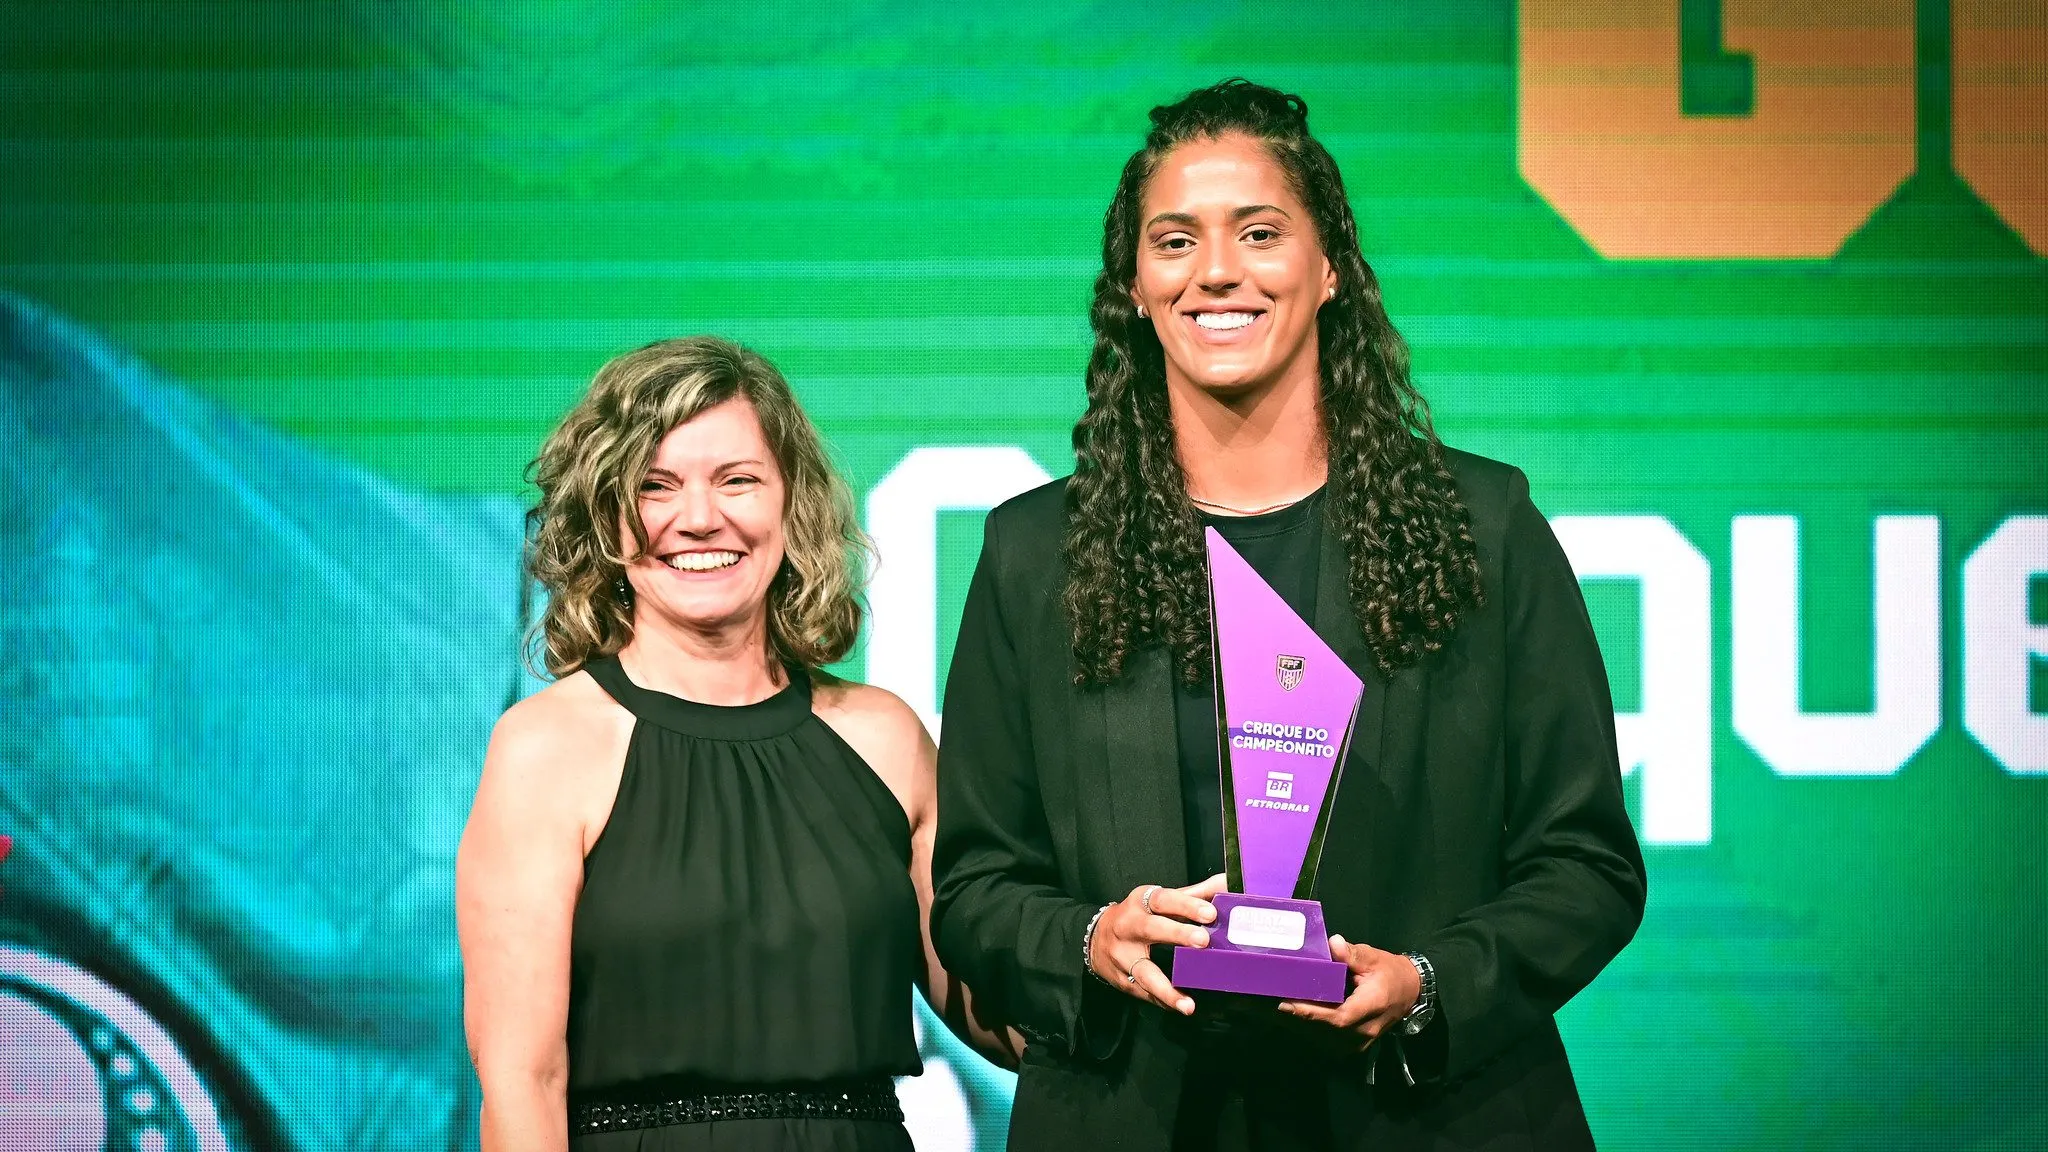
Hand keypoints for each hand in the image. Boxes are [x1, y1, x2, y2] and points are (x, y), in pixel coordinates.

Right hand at [1088, 873, 1223, 1014]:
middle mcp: (1128, 927)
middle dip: (1177, 934)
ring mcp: (1123, 957)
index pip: (1163, 900)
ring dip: (1166, 989)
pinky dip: (1164, 1001)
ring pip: (1144, 972)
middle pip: (1151, 929)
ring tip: (1188, 1003)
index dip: (1186, 905)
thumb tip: (1227, 882)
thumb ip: (1193, 894)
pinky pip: (1145, 993)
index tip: (1210, 913)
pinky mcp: (1123, 980)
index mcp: (1140, 903)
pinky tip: (1181, 1007)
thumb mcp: (1158, 901)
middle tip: (1203, 941)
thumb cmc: (1137, 916)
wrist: (1095, 939)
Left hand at [1276, 934, 1420, 1048]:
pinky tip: (1284, 1015)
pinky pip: (1324, 1039)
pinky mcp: (1350, 1045)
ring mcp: (1357, 1043)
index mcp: (1372, 1006)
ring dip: (1295, 1024)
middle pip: (1324, 1030)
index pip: (1340, 1017)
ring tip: (1265, 1009)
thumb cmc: (1390, 973)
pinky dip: (1304, 1028)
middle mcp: (1364, 1031)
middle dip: (1294, 1017)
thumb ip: (1353, 953)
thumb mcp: (1374, 958)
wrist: (1409, 993)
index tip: (1286, 1004)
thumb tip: (1333, 943)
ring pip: (1321, 1038)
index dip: (1312, 1013)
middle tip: (1263, 1003)